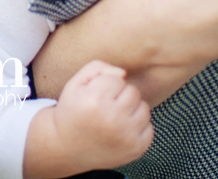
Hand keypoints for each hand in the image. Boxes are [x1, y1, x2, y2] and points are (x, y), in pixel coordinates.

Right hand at [24, 61, 152, 177]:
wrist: (68, 148)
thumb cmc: (72, 111)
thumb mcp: (75, 84)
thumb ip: (97, 68)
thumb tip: (123, 73)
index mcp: (95, 100)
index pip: (117, 79)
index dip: (106, 84)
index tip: (95, 95)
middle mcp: (113, 118)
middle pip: (133, 91)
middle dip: (120, 95)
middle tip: (105, 105)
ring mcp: (126, 136)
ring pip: (144, 108)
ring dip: (131, 109)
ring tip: (115, 115)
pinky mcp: (136, 148)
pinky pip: (149, 127)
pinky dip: (138, 126)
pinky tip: (122, 128)